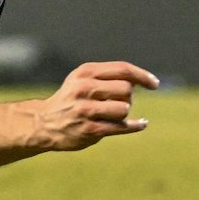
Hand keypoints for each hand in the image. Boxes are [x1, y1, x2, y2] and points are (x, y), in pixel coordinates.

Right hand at [32, 61, 158, 150]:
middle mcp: (84, 88)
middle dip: (128, 97)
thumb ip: (107, 76)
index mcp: (85, 73)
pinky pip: (121, 127)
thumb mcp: (82, 79)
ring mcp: (86, 110)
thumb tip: (140, 80)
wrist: (43, 123)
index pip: (122, 69)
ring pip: (124, 108)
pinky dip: (134, 126)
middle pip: (126, 89)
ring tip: (112, 115)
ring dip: (124, 113)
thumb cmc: (71, 99)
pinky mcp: (89, 129)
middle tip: (116, 102)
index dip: (143, 76)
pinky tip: (141, 124)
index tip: (155, 84)